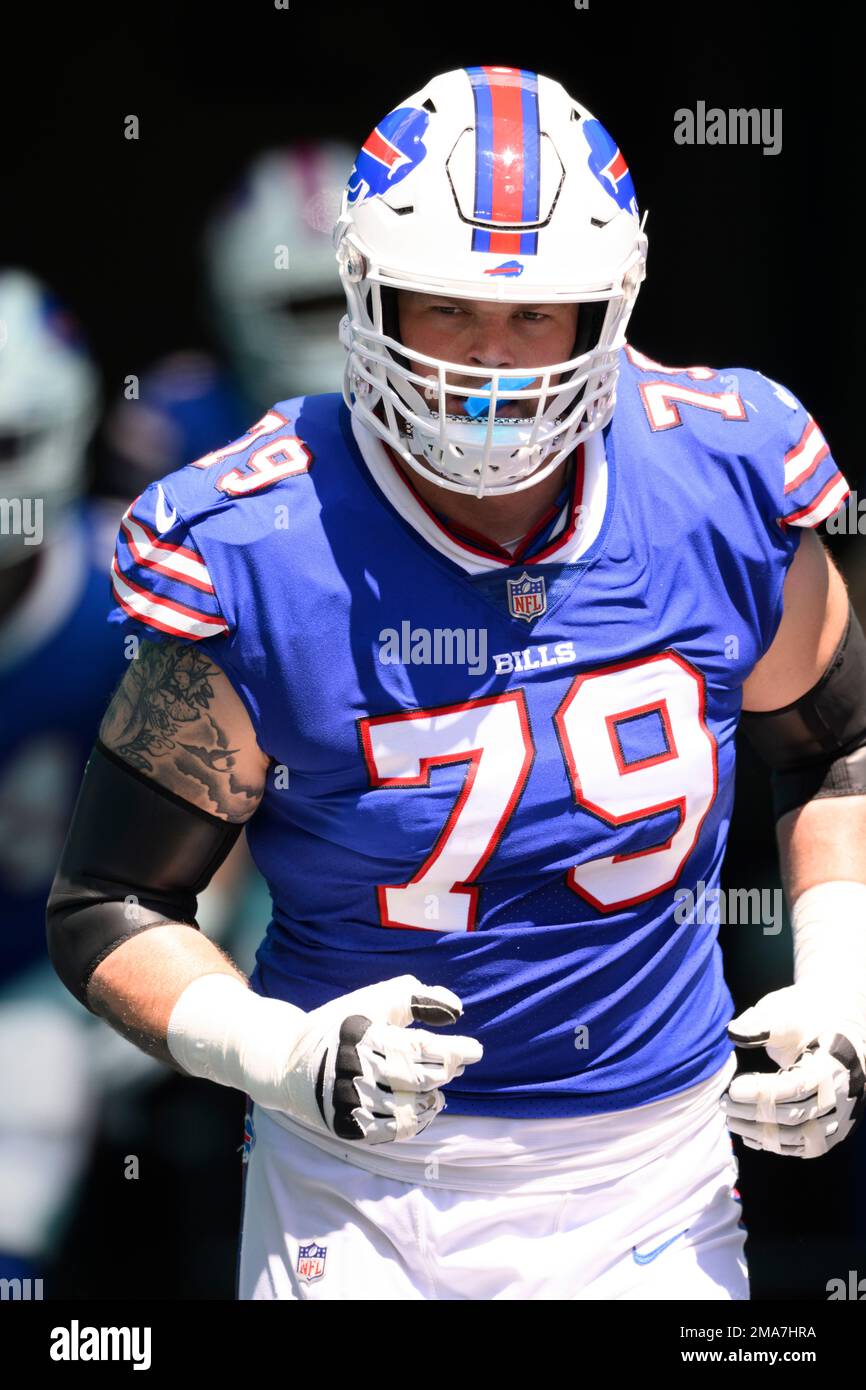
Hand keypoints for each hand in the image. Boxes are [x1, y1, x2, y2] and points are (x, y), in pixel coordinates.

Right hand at [274, 974, 483, 1143]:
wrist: (287, 1062)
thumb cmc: (341, 1024)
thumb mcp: (374, 999)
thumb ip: (417, 997)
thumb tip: (456, 1010)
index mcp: (362, 1035)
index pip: (419, 1048)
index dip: (453, 1050)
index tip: (475, 1050)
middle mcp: (354, 1071)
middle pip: (419, 1078)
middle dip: (446, 1070)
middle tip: (459, 1062)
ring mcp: (350, 1102)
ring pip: (410, 1108)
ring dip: (434, 1097)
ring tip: (441, 1086)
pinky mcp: (348, 1126)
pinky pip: (394, 1131)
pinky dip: (417, 1121)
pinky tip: (426, 1106)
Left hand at [721, 985, 865, 1157]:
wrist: (838, 1029)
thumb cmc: (808, 1019)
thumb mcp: (788, 1014)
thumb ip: (763, 1023)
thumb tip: (733, 1032)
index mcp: (834, 1064)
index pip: (796, 1087)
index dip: (763, 1091)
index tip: (733, 1088)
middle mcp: (842, 1095)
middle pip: (796, 1115)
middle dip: (755, 1112)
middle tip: (723, 1102)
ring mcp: (839, 1116)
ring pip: (800, 1137)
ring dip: (762, 1133)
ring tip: (731, 1119)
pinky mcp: (832, 1128)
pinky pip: (805, 1146)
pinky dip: (777, 1145)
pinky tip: (749, 1135)